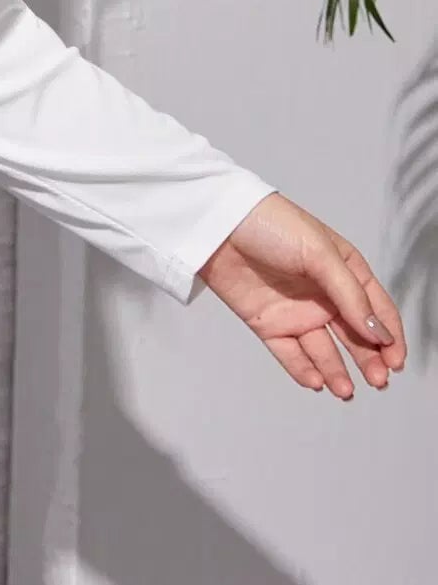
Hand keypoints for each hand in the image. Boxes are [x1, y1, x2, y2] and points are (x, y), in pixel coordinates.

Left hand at [197, 190, 405, 397]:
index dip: (390, 335)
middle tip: (377, 380)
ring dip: (337, 372)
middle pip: (354, 336)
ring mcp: (296, 311)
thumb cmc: (271, 224)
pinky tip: (316, 381)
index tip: (396, 361)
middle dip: (369, 360)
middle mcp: (323, 294)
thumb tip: (379, 332)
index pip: (375, 308)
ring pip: (324, 351)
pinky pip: (290, 354)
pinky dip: (304, 370)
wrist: (217, 223)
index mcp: (342, 270)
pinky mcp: (268, 323)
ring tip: (344, 389)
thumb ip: (350, 294)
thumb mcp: (320, 252)